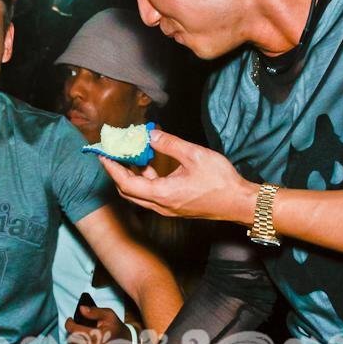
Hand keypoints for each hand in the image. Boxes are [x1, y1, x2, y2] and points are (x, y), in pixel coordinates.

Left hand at [65, 306, 131, 343]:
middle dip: (72, 332)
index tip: (70, 320)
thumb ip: (94, 311)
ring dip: (74, 341)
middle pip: (72, 340)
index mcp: (97, 337)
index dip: (69, 324)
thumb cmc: (117, 329)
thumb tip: (81, 309)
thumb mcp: (109, 316)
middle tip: (78, 327)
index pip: (74, 330)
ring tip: (82, 336)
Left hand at [99, 129, 255, 225]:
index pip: (126, 183)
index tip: (103, 154)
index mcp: (163, 194)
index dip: (112, 168)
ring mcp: (168, 208)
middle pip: (128, 191)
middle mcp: (161, 206)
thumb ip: (169, 143)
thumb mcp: (194, 155)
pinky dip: (145, 179)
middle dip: (117, 172)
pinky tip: (149, 163)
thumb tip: (150, 134)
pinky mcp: (174, 207)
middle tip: (111, 154)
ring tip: (129, 155)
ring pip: (139, 194)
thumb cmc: (221, 182)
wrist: (239, 203)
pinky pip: (152, 195)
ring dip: (131, 176)